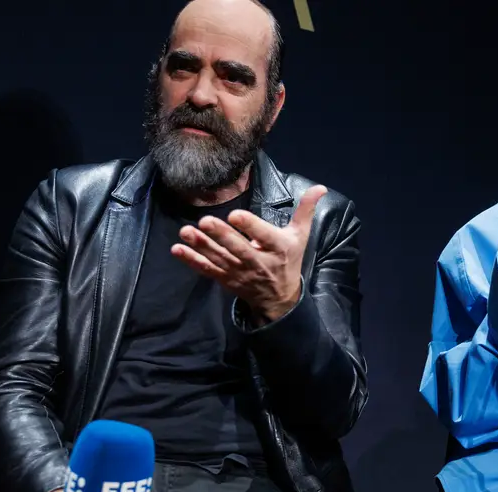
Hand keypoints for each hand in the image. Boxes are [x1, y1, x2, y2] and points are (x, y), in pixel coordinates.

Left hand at [172, 185, 326, 321]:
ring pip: (219, 259)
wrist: (279, 298)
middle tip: (205, 221)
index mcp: (277, 248)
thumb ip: (305, 210)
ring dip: (201, 246)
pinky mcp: (226, 279)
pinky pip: (207, 270)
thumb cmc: (288, 260)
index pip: (263, 236)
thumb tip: (320, 188)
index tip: (235, 215)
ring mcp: (240, 273)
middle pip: (238, 249)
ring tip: (186, 232)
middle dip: (221, 236)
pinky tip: (177, 250)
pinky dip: (192, 261)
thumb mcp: (300, 236)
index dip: (250, 227)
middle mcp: (258, 262)